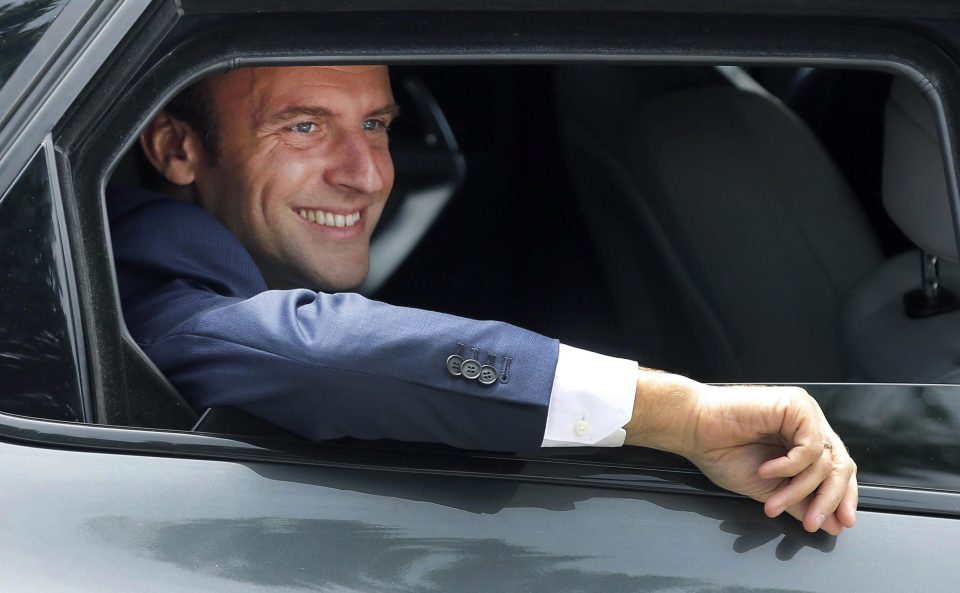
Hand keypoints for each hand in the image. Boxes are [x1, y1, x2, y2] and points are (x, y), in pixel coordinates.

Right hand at [624, 371, 857, 534]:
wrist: (694, 429)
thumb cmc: (719, 450)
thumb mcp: (767, 488)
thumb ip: (800, 502)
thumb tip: (832, 524)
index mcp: (802, 440)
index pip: (837, 470)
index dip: (842, 498)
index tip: (838, 525)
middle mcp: (807, 424)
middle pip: (840, 465)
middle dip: (828, 499)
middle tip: (813, 522)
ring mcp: (803, 413)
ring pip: (825, 461)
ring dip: (799, 489)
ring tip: (773, 501)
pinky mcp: (795, 405)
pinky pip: (810, 447)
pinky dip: (790, 466)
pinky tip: (766, 470)